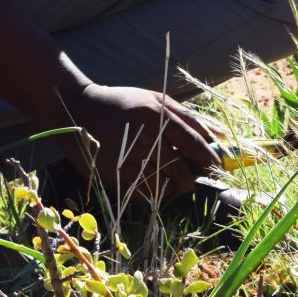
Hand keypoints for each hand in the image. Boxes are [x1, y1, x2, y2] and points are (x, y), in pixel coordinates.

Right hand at [60, 84, 220, 200]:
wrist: (76, 110)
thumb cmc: (123, 103)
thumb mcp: (156, 99)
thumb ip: (189, 118)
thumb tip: (221, 138)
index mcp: (157, 116)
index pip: (194, 145)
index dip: (209, 160)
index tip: (217, 168)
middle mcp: (143, 139)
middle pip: (180, 172)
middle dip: (189, 181)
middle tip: (188, 180)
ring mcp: (126, 161)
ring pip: (163, 188)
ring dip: (169, 188)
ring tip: (163, 179)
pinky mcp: (112, 177)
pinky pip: (142, 197)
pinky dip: (149, 194)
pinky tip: (144, 181)